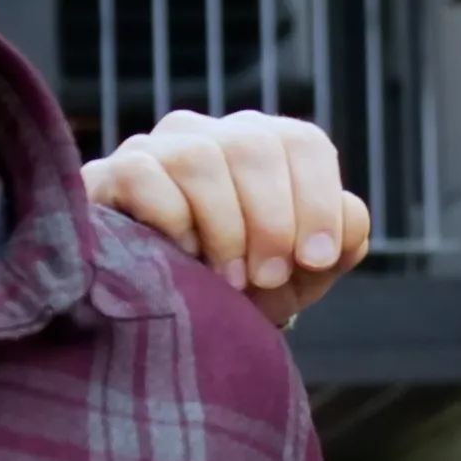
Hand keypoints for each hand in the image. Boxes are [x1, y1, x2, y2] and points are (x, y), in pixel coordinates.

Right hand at [83, 111, 372, 327]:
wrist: (171, 325)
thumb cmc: (243, 291)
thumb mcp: (300, 275)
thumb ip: (340, 243)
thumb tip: (351, 219)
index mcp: (265, 147)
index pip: (301, 143)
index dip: (317, 199)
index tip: (317, 258)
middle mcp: (210, 135)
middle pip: (253, 145)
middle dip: (271, 220)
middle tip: (269, 278)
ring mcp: (157, 150)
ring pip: (200, 159)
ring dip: (224, 227)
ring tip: (227, 280)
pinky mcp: (109, 175)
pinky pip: (145, 176)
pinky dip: (171, 221)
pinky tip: (179, 257)